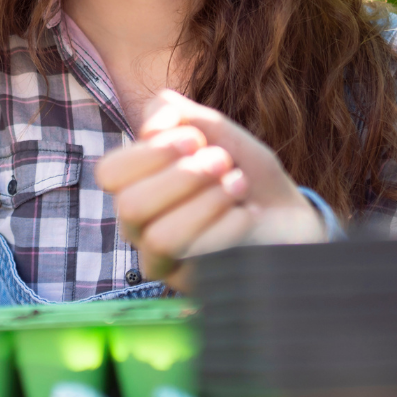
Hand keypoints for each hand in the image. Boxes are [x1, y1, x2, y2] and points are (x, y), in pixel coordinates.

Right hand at [95, 90, 324, 287]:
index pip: (110, 173)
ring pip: (161, 238)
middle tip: (223, 161)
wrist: (286, 213)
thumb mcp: (212, 129)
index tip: (196, 139)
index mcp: (134, 186)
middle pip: (131, 205)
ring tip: (238, 185)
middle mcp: (139, 227)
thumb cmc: (242, 171)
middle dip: (184, 176)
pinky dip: (229, 225)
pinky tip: (249, 213)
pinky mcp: (194, 284)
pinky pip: (199, 259)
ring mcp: (164, 261)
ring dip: (206, 202)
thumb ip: (173, 112)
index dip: (151, 152)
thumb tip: (150, 126)